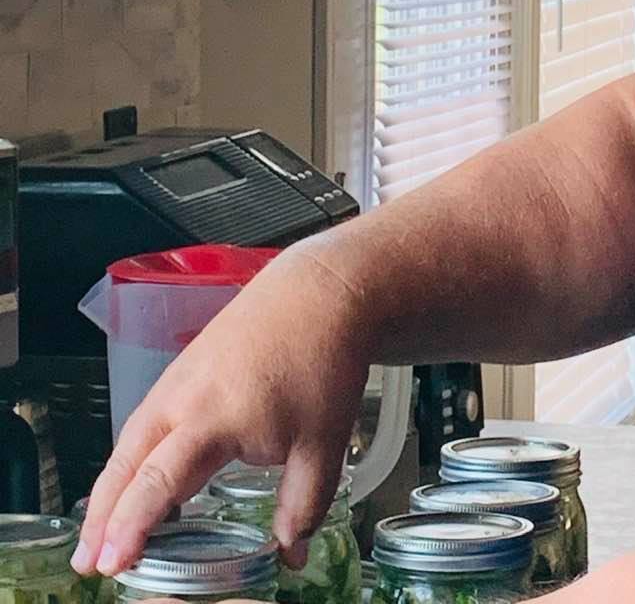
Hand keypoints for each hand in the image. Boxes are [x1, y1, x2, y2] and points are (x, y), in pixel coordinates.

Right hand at [71, 243, 369, 576]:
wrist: (321, 292)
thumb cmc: (322, 361)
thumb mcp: (323, 442)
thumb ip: (304, 504)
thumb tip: (290, 554)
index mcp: (212, 419)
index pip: (157, 483)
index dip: (130, 527)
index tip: (111, 564)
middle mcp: (183, 398)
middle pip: (127, 463)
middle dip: (102, 516)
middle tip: (88, 561)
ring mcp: (181, 377)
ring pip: (133, 438)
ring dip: (114, 485)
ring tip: (105, 530)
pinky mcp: (188, 365)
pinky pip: (149, 417)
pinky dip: (136, 453)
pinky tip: (146, 473)